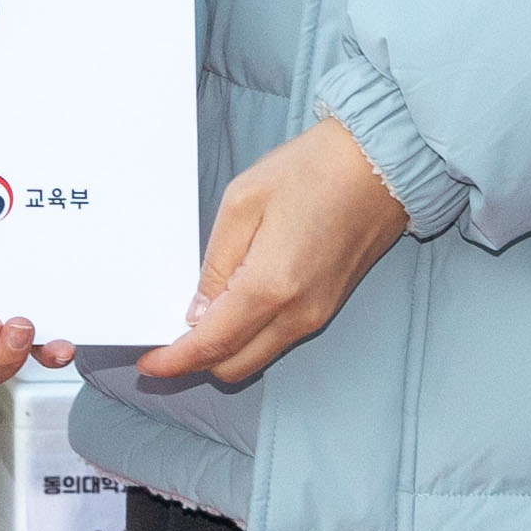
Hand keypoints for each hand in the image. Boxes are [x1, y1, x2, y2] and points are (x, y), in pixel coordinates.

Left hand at [142, 116, 413, 388]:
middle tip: (167, 339)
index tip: (150, 364)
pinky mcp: (328, 308)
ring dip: (223, 350)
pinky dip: (249, 336)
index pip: (212, 345)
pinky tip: (232, 307)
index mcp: (271, 287)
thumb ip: (215, 264)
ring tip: (196, 319)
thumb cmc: (313, 170)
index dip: (175, 362)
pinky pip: (278, 340)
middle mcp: (298, 314)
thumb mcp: (242, 203)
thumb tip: (198, 311)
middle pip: (234, 366)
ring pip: (257, 357)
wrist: (380, 164)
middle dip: (196, 361)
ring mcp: (317, 315)